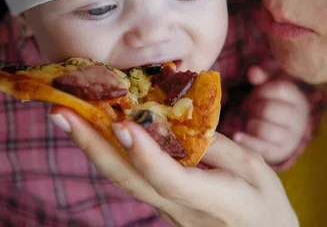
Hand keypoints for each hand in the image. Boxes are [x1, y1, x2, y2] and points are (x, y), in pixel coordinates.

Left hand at [49, 109, 298, 226]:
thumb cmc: (266, 208)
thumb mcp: (256, 171)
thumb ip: (218, 145)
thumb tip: (181, 119)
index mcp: (212, 200)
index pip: (169, 179)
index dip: (145, 154)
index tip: (122, 124)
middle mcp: (179, 209)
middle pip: (128, 180)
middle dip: (92, 145)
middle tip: (61, 114)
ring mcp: (166, 212)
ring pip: (123, 180)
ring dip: (92, 148)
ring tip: (67, 117)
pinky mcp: (162, 207)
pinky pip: (132, 180)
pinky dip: (110, 154)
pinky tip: (96, 132)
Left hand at [233, 66, 308, 164]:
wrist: (285, 134)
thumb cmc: (275, 105)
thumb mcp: (271, 88)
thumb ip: (262, 78)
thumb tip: (252, 71)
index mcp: (297, 99)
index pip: (279, 89)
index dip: (263, 90)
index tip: (259, 93)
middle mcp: (298, 119)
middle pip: (268, 109)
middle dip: (255, 108)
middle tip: (254, 109)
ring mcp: (290, 138)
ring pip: (264, 129)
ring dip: (251, 123)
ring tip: (253, 121)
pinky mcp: (279, 152)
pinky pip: (260, 147)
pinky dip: (246, 140)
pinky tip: (237, 136)